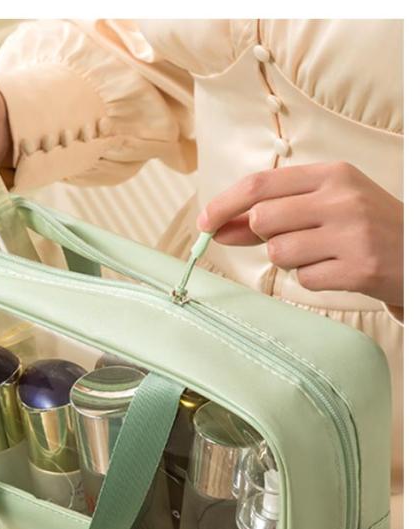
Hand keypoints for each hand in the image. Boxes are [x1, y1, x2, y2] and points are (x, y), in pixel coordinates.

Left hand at [197, 162, 402, 307]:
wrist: (419, 251)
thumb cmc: (364, 226)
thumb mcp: (324, 205)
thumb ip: (273, 213)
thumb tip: (219, 227)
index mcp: (331, 174)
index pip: (260, 184)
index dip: (224, 205)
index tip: (204, 223)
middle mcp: (341, 198)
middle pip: (264, 219)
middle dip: (261, 236)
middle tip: (289, 239)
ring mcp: (352, 234)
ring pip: (280, 253)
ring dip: (290, 260)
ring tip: (322, 254)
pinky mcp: (359, 268)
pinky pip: (305, 280)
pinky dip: (312, 279)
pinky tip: (337, 269)